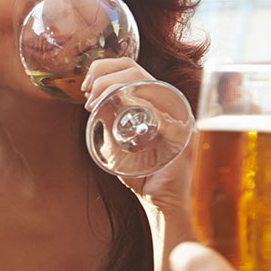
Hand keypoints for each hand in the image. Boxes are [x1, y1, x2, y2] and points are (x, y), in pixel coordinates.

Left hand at [81, 58, 191, 210]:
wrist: (162, 203)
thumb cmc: (142, 174)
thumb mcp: (116, 144)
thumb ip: (108, 123)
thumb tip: (92, 104)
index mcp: (153, 99)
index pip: (129, 66)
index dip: (103, 68)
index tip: (85, 88)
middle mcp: (167, 101)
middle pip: (134, 67)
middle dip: (103, 74)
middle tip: (88, 96)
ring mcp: (178, 115)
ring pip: (146, 82)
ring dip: (113, 87)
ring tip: (96, 103)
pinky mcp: (185, 134)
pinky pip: (164, 115)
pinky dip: (142, 108)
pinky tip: (125, 110)